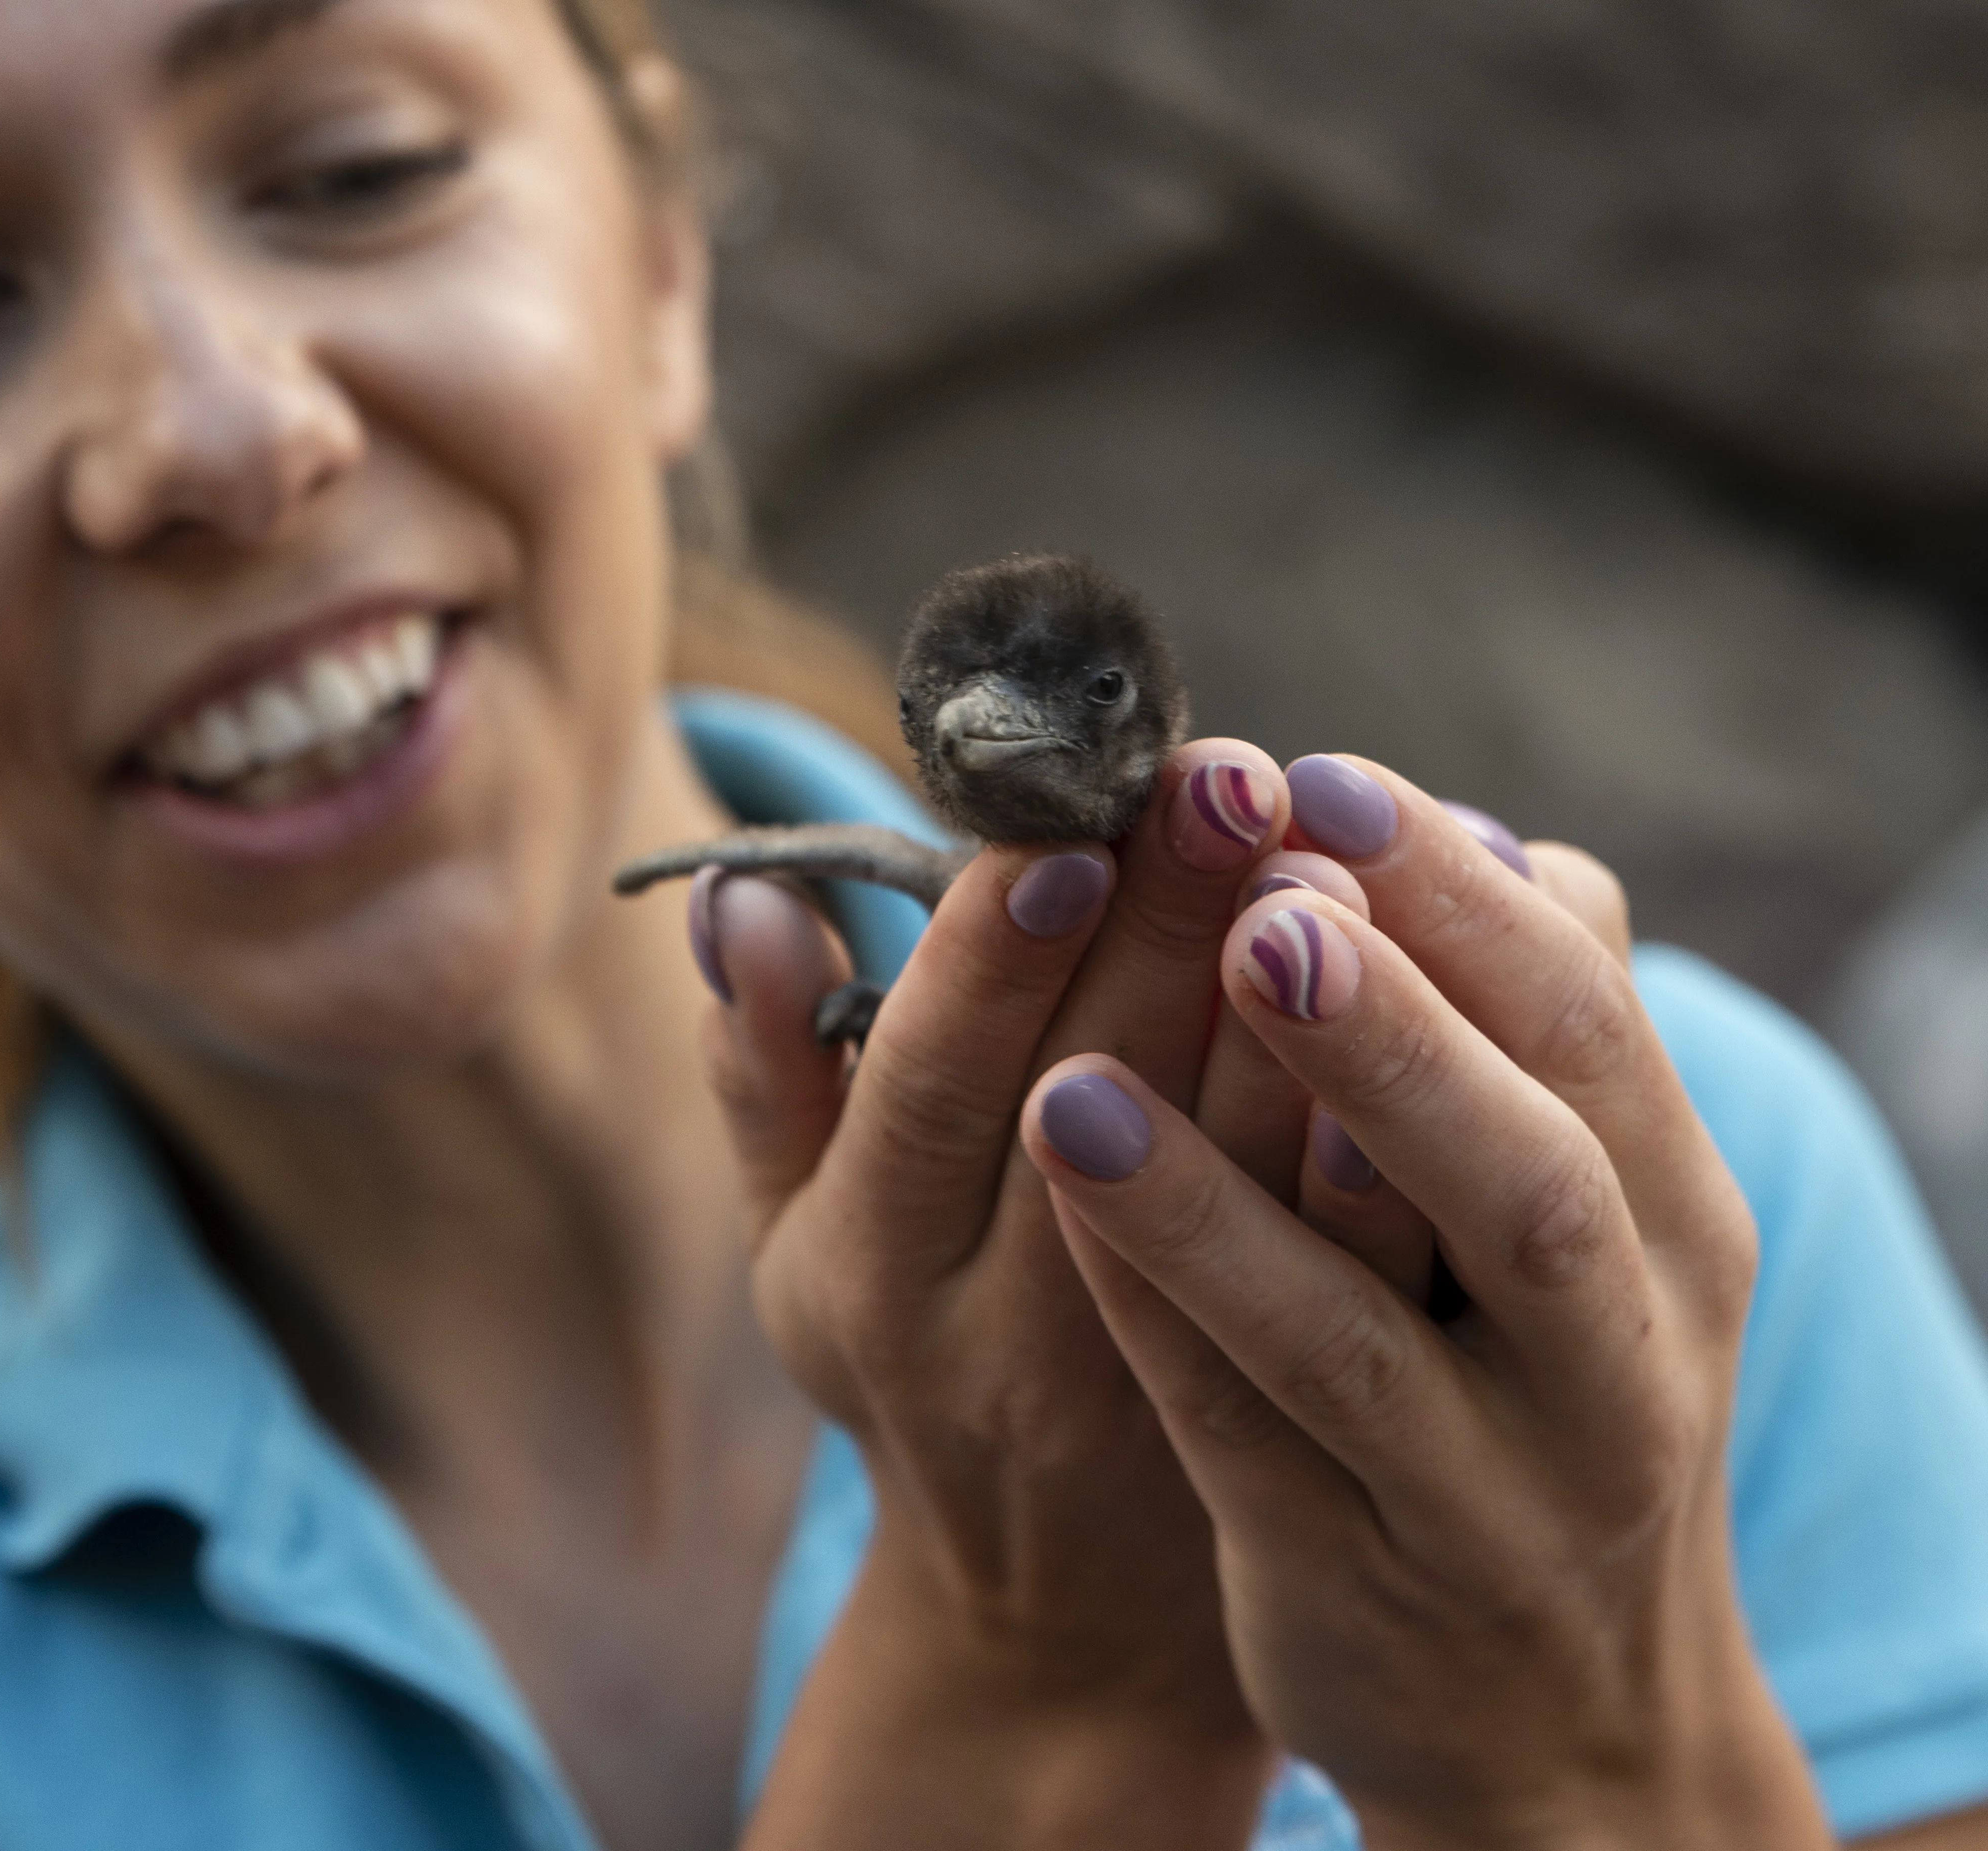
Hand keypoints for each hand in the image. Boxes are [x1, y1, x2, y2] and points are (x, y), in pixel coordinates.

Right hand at [710, 741, 1301, 1846]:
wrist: (1067, 1627)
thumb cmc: (915, 1375)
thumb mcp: (798, 1249)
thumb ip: (766, 1069)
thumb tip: (742, 895)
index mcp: (878, 1276)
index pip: (935, 1089)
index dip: (995, 954)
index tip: (1063, 820)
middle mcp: (1014, 1337)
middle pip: (1103, 1101)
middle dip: (1168, 919)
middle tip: (1228, 764)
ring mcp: (1169, 1386)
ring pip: (1250, 1172)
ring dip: (1305, 994)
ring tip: (1339, 831)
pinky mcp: (1305, 1416)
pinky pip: (1367, 1251)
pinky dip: (1395, 1111)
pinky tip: (1443, 976)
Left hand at [1023, 757, 1828, 1849]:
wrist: (1560, 1717)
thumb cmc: (1543, 1387)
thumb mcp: (1593, 1218)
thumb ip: (1537, 1040)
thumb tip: (1481, 835)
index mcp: (1669, 1221)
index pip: (1586, 1030)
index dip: (1458, 901)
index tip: (1321, 781)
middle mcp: (1610, 1359)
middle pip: (1524, 1182)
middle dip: (1394, 1035)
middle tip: (1261, 907)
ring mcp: (1486, 1488)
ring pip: (1359, 1332)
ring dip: (1224, 1196)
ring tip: (1079, 1079)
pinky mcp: (1353, 1574)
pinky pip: (1243, 1434)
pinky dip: (1157, 1314)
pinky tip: (1059, 1199)